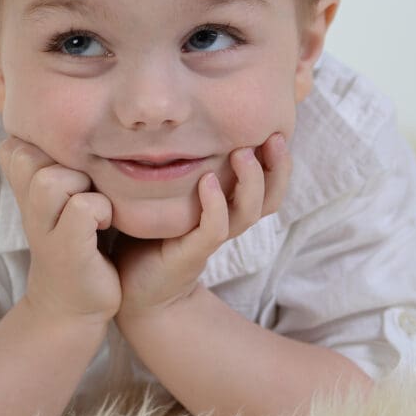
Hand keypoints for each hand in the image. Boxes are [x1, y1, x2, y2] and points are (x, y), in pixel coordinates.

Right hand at [0, 137, 121, 325]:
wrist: (72, 307)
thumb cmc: (76, 244)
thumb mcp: (60, 202)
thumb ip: (55, 166)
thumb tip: (67, 123)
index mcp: (26, 191)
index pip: (14, 143)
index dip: (42, 147)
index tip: (65, 170)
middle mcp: (28, 208)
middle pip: (27, 154)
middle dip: (63, 162)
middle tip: (85, 185)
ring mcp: (44, 231)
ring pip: (51, 180)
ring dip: (81, 186)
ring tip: (95, 205)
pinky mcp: (67, 250)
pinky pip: (82, 208)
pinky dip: (100, 211)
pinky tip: (104, 224)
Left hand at [114, 133, 290, 322]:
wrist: (136, 292)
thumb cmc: (149, 237)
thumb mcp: (167, 195)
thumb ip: (178, 166)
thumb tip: (174, 123)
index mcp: (228, 208)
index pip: (267, 184)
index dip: (278, 161)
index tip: (275, 128)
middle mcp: (227, 223)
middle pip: (270, 198)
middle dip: (278, 168)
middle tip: (276, 136)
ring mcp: (211, 238)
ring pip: (248, 212)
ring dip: (250, 181)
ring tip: (243, 153)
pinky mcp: (193, 252)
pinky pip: (214, 229)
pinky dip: (216, 205)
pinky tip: (209, 182)